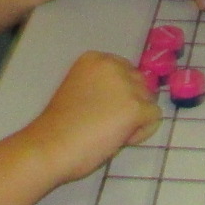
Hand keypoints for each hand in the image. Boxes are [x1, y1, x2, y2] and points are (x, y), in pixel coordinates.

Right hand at [23, 52, 159, 184]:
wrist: (50, 145)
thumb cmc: (59, 126)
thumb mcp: (81, 90)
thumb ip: (103, 87)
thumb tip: (127, 99)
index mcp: (95, 58)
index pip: (126, 72)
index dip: (118, 94)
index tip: (100, 110)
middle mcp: (113, 65)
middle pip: (140, 84)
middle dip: (129, 104)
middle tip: (106, 124)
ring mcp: (126, 86)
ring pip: (149, 101)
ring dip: (136, 119)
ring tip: (110, 133)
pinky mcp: (136, 108)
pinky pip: (154, 118)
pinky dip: (141, 132)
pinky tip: (119, 140)